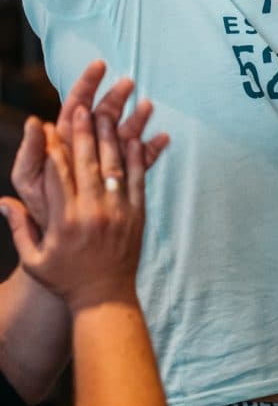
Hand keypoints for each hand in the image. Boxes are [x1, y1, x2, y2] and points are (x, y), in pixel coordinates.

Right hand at [1, 106, 150, 313]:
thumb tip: (3, 202)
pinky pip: (136, 179)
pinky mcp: (136, 214)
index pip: (58, 175)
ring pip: (113, 166)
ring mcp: (117, 212)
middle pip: (86, 164)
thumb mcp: (34, 261)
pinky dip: (135, 157)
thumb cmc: (66, 279)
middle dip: (83, 133)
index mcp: (64, 221)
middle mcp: (91, 213)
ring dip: (109, 137)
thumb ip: (19, 229)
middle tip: (81, 107)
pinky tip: (132, 137)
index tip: (49, 125)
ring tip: (105, 113)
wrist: (105, 298)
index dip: (53, 148)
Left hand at [11, 61, 167, 229]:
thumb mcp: (27, 179)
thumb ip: (31, 152)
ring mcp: (106, 160)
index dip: (87, 83)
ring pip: (123, 134)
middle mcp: (88, 145)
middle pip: (103, 114)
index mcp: (65, 139)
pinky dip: (150, 150)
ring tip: (148, 106)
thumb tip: (36, 122)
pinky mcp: (120, 178)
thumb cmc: (40, 207)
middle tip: (128, 82)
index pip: (76, 103)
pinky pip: (138, 161)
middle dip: (115, 96)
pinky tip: (163, 139)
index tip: (99, 66)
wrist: (57, 242)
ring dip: (136, 119)